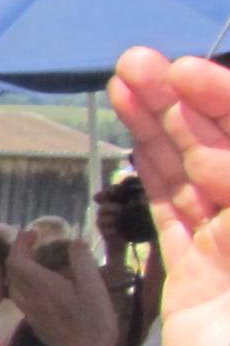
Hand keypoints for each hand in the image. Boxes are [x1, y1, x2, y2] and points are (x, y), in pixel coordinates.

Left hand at [5, 226, 117, 345]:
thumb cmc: (92, 321)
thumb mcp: (94, 287)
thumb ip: (82, 262)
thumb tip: (74, 242)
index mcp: (40, 285)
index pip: (17, 259)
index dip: (21, 243)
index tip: (32, 232)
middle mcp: (28, 297)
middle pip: (12, 270)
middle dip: (20, 253)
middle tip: (34, 243)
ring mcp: (29, 311)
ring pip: (14, 284)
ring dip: (20, 269)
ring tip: (37, 261)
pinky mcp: (34, 322)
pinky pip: (21, 296)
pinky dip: (26, 283)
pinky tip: (42, 285)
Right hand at [110, 48, 229, 345]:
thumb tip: (217, 166)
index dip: (226, 104)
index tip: (186, 73)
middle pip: (228, 147)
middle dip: (188, 101)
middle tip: (141, 62)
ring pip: (193, 171)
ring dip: (161, 122)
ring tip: (127, 77)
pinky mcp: (199, 283)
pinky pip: (171, 212)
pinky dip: (148, 169)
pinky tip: (130, 133)